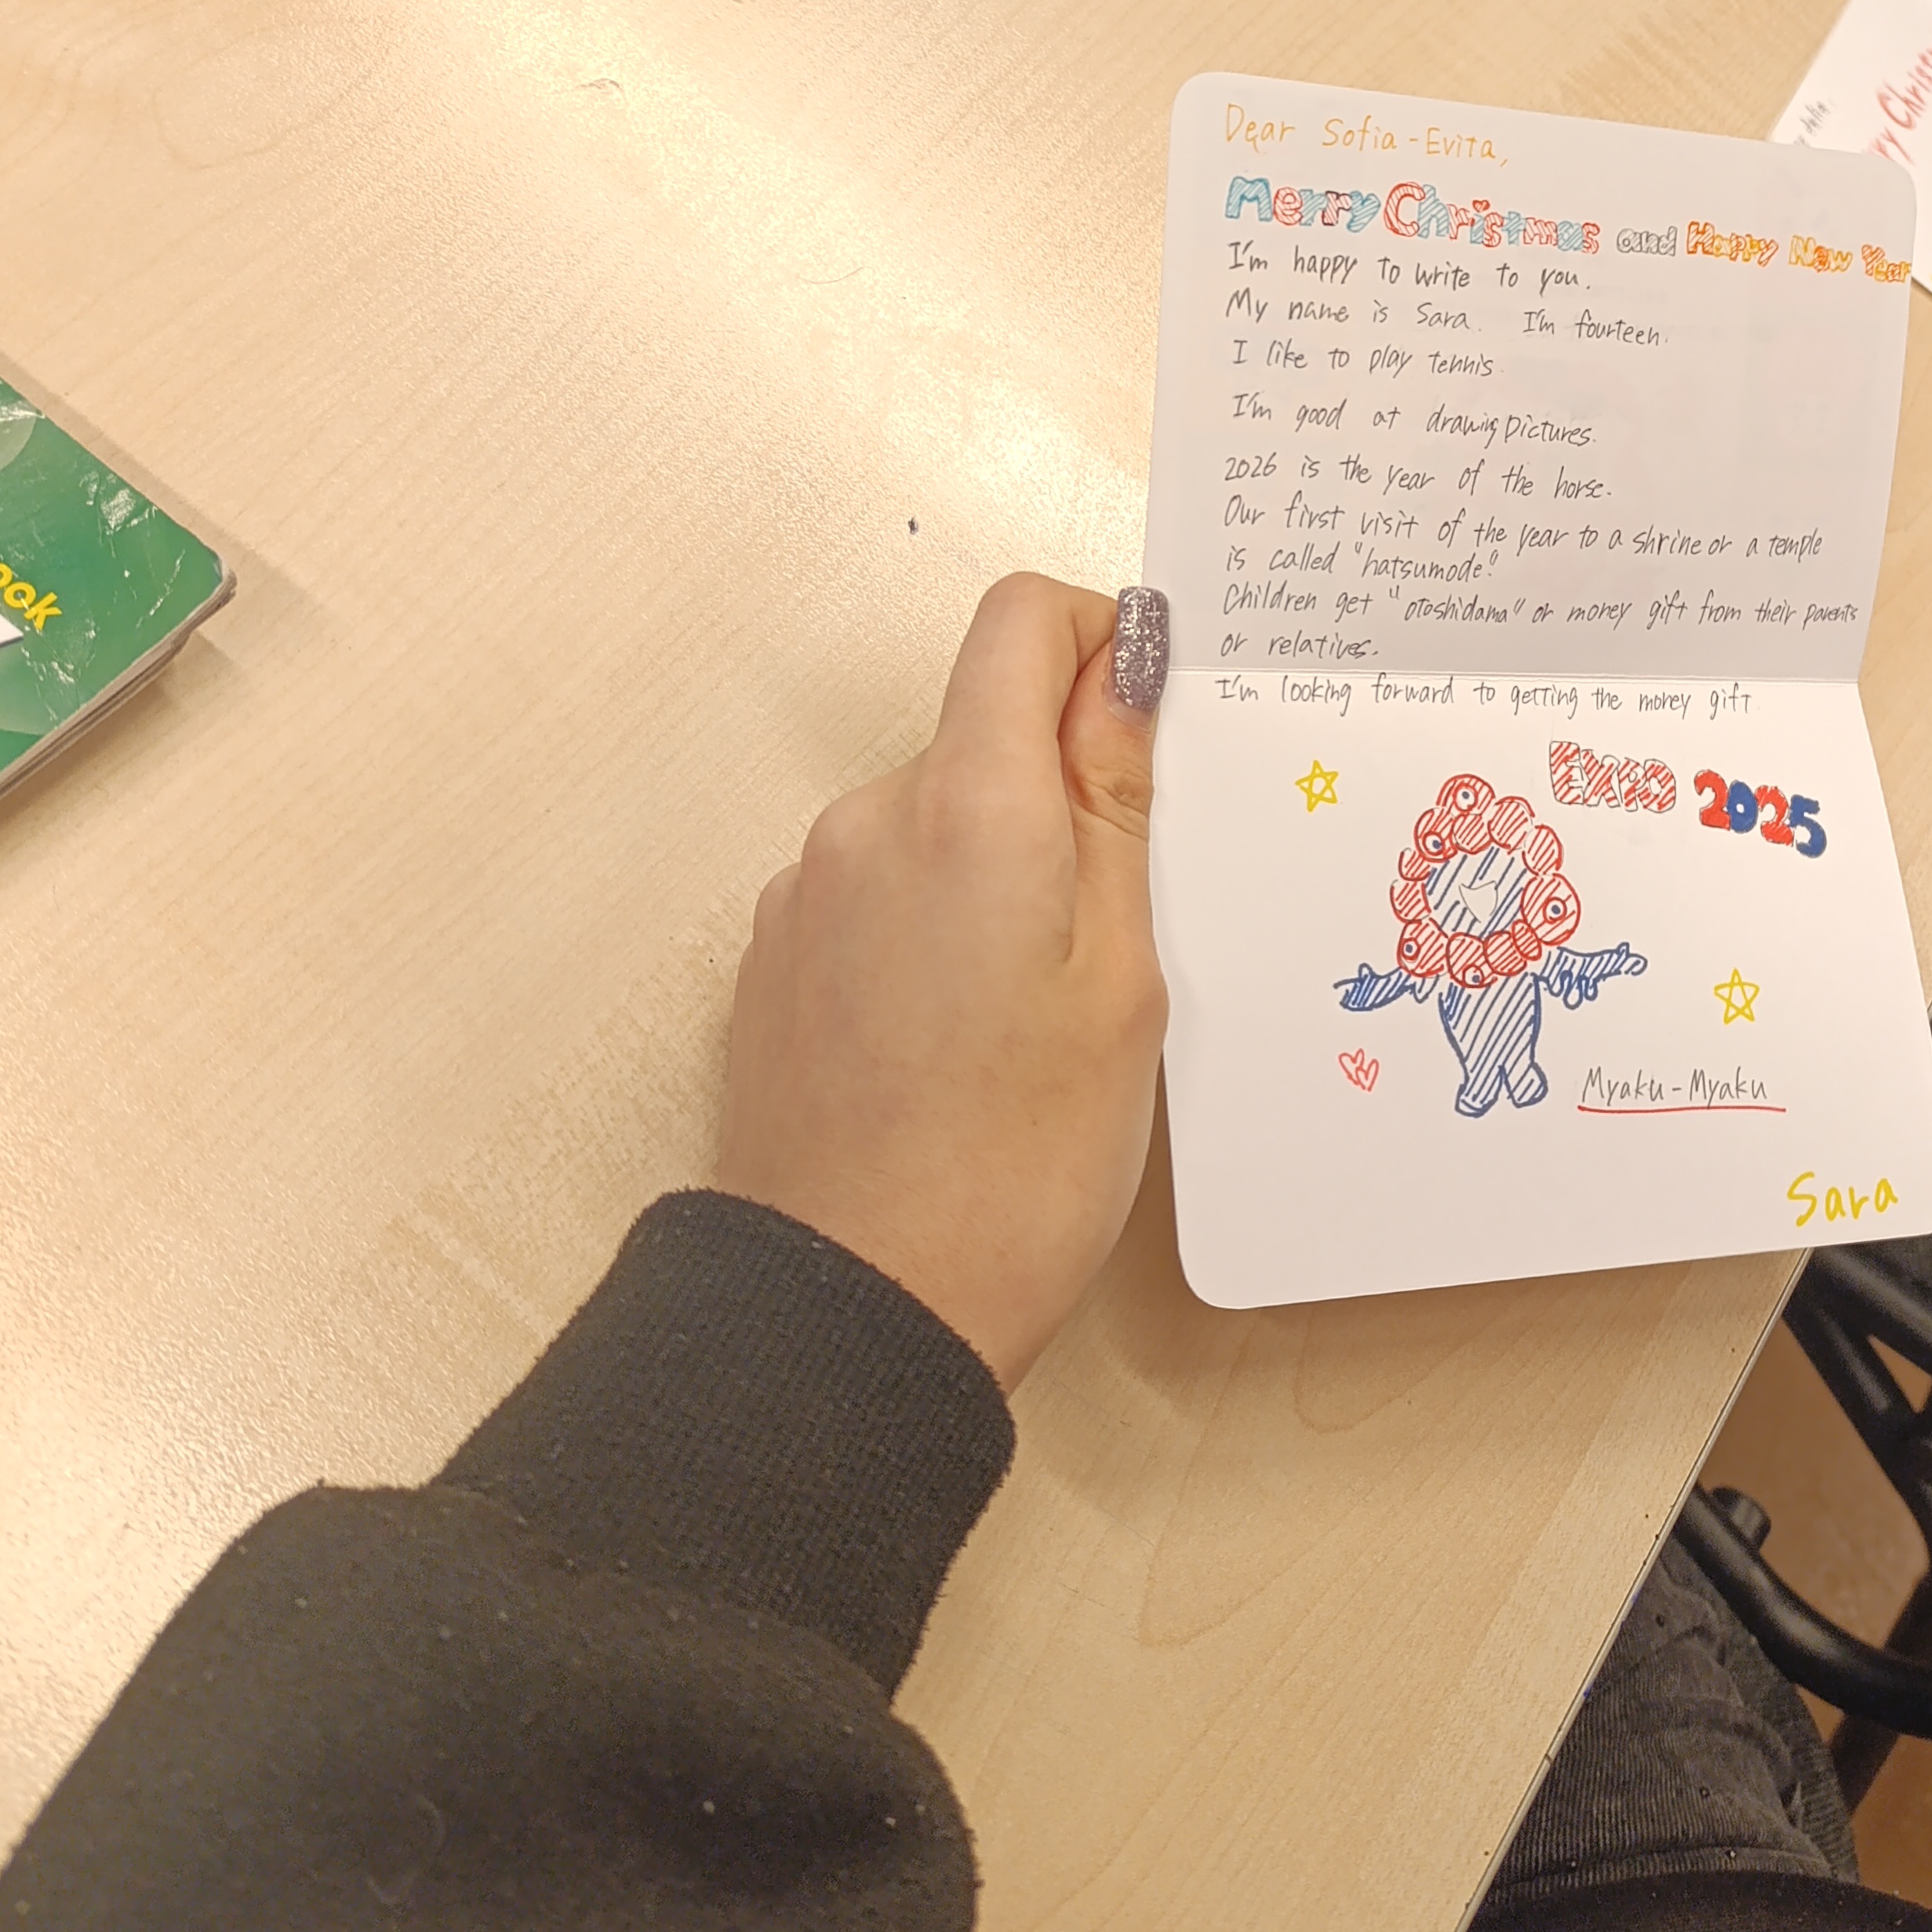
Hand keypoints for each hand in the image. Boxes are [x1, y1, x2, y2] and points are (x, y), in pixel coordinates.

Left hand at [717, 576, 1166, 1389]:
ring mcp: (809, 891)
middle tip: (1135, 915)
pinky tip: (973, 1039)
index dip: (1100, 638)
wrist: (850, 1310)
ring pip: (936, 820)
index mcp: (968, 805)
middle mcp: (869, 821)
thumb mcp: (1123, 978)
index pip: (1022, 621)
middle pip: (982, 727)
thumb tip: (1124, 669)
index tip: (1154, 715)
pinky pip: (881, 893)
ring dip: (1001, 869)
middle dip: (1065, 788)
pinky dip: (938, 927)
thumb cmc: (1010, 1165)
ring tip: (1049, 1007)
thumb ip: (1118, 806)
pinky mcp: (777, 960)